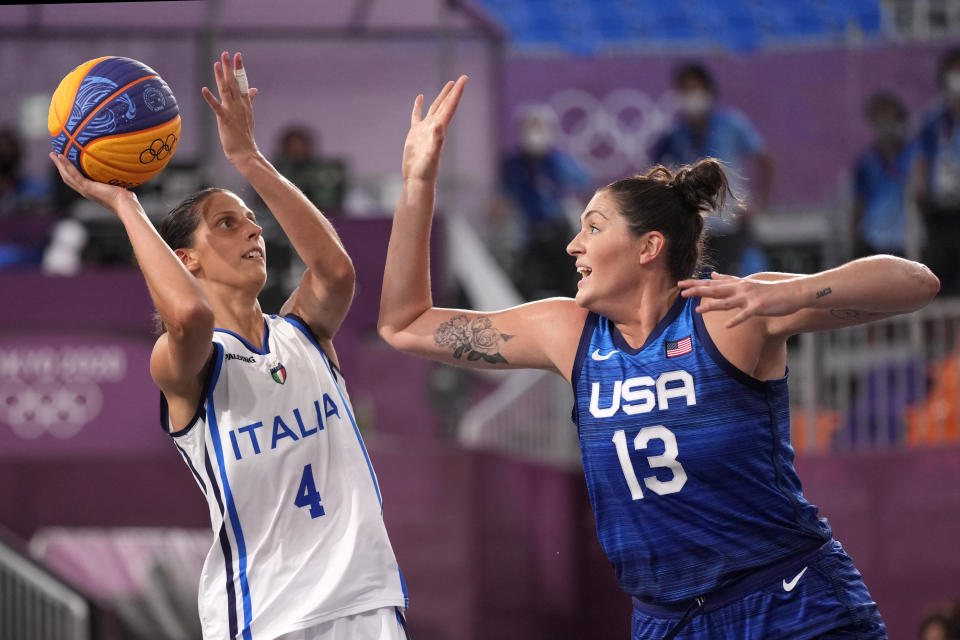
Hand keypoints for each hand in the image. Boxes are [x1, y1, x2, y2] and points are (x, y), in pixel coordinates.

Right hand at [49, 152, 138, 213]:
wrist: (126, 205)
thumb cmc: (126, 199)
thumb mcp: (118, 186)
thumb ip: (115, 179)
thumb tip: (121, 168)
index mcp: (90, 191)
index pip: (75, 180)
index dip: (68, 171)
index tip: (64, 162)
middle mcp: (85, 191)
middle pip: (67, 177)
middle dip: (60, 167)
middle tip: (53, 156)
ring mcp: (85, 190)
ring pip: (67, 175)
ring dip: (59, 164)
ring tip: (53, 155)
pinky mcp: (87, 187)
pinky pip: (73, 174)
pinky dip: (66, 165)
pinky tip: (62, 157)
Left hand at [201, 51, 260, 164]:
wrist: (246, 152)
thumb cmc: (245, 136)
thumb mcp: (249, 115)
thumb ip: (250, 100)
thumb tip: (254, 89)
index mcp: (245, 104)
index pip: (242, 82)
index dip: (239, 68)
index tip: (237, 56)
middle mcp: (239, 105)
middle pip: (234, 83)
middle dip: (230, 68)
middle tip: (226, 54)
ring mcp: (233, 112)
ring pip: (226, 91)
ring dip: (220, 77)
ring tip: (216, 64)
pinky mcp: (225, 120)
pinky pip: (216, 107)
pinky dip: (210, 98)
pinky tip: (204, 89)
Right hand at [402, 75, 466, 181]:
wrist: (417, 179)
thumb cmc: (426, 170)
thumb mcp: (432, 154)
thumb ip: (436, 140)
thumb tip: (439, 126)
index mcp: (441, 129)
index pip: (450, 106)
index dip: (457, 92)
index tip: (464, 79)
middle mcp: (435, 127)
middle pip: (445, 105)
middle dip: (453, 92)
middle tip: (460, 79)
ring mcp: (425, 130)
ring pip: (434, 108)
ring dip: (441, 97)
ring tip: (448, 84)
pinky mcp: (415, 134)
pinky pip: (417, 116)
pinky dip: (418, 106)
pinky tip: (420, 98)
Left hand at [677, 271, 800, 327]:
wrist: (792, 291)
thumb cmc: (768, 290)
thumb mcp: (746, 282)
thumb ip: (728, 280)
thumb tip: (712, 275)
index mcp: (736, 284)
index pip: (711, 283)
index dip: (695, 284)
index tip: (680, 284)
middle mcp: (740, 288)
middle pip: (715, 290)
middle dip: (698, 291)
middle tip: (682, 292)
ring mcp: (749, 297)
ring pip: (727, 302)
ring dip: (712, 306)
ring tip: (698, 310)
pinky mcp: (759, 307)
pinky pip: (745, 315)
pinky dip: (736, 320)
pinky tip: (727, 326)